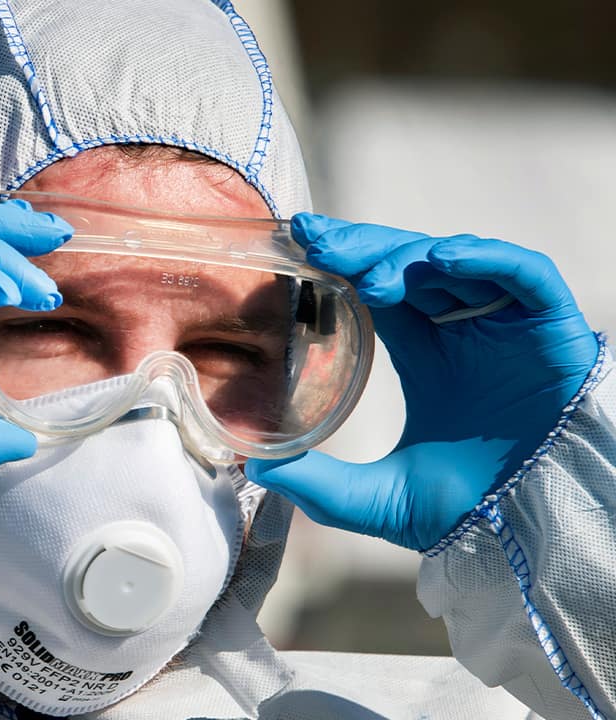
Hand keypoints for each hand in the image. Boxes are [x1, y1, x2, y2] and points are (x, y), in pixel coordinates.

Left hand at [246, 214, 597, 549]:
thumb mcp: (374, 497)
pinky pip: (524, 274)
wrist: (531, 535)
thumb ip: (317, 482)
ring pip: (457, 262)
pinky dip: (486, 258)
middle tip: (316, 241)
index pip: (377, 288)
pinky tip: (442, 259)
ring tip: (369, 278)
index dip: (341, 262)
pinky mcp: (552, 326)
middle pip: (408, 264)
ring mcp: (507, 324)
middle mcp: (462, 330)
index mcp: (423, 354)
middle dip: (362, 247)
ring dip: (409, 257)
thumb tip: (255, 467)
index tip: (298, 243)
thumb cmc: (465, 512)